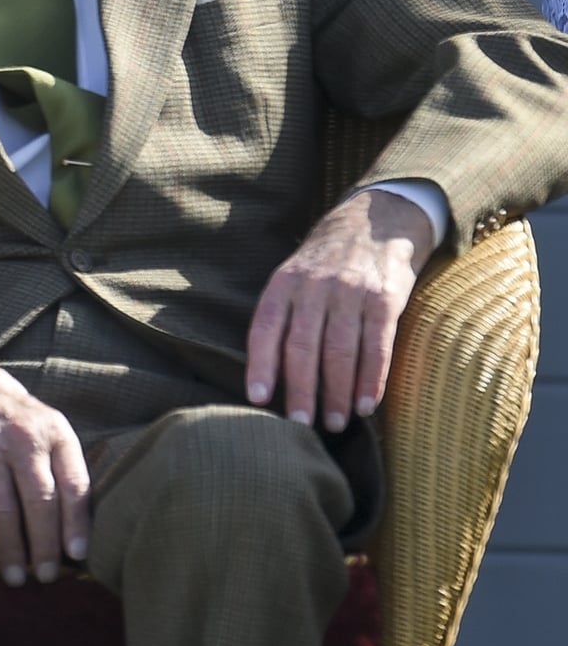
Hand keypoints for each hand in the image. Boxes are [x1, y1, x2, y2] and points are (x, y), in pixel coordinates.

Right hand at [0, 351, 91, 584]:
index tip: (77, 555)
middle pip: (39, 503)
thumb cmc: (8, 414)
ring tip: (15, 577)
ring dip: (11, 551)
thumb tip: (80, 526)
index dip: (77, 524)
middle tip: (45, 576)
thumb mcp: (45, 424)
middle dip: (44, 547)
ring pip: (3, 510)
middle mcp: (20, 437)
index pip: (73, 485)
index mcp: (53, 430)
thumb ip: (63, 465)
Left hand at [246, 188, 434, 431]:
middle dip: (301, 390)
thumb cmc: (326, 263)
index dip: (261, 365)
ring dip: (336, 393)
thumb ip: (283, 315)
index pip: (266, 329)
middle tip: (301, 426)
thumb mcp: (294, 276)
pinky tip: (365, 405)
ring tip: (334, 423)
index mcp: (283, 284)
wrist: (377, 220)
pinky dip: (371, 380)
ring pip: (340, 352)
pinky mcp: (385, 299)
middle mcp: (314, 288)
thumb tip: (269, 373)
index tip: (259, 400)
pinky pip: (377, 346)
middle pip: (303, 346)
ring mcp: (351, 292)